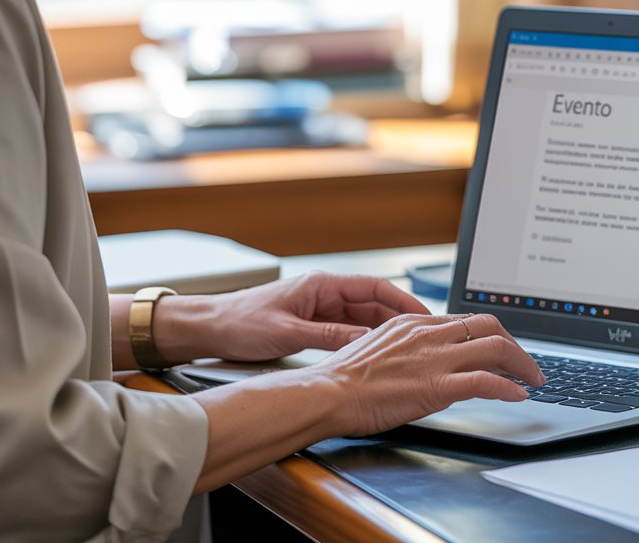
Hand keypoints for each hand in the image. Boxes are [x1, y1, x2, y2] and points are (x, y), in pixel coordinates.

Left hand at [190, 271, 431, 360]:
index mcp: (322, 285)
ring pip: (363, 317)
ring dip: (385, 330)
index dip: (403, 299)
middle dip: (400, 318)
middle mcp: (324, 293)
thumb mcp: (288, 332)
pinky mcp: (312, 322)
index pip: (374, 287)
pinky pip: (348, 328)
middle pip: (373, 303)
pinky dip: (365, 339)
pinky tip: (376, 353)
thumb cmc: (241, 322)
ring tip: (409, 347)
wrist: (212, 326)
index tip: (424, 315)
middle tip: (425, 336)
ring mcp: (320, 307)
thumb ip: (327, 335)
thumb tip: (364, 340)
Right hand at [312, 312, 545, 436]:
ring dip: (522, 364)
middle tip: (525, 364)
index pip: (466, 320)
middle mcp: (428, 333)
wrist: (327, 392)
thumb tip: (430, 357)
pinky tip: (518, 395)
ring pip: (495, 347)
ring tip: (533, 379)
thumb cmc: (345, 378)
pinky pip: (485, 381)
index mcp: (413, 322)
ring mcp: (433, 358)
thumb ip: (409, 347)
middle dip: (515, 344)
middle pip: (488, 325)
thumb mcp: (380, 347)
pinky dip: (508, 387)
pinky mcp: (435, 386)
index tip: (504, 350)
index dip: (492, 335)